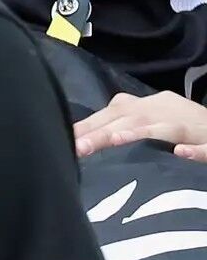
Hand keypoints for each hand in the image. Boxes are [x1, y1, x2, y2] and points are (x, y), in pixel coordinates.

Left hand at [74, 92, 206, 158]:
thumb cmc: (176, 129)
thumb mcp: (146, 122)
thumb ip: (117, 127)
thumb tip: (79, 140)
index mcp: (146, 106)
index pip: (111, 114)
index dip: (88, 126)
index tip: (65, 139)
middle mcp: (163, 111)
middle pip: (131, 119)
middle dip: (103, 132)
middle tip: (78, 147)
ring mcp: (188, 125)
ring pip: (164, 129)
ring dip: (141, 134)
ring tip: (116, 140)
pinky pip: (203, 146)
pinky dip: (193, 151)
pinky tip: (181, 153)